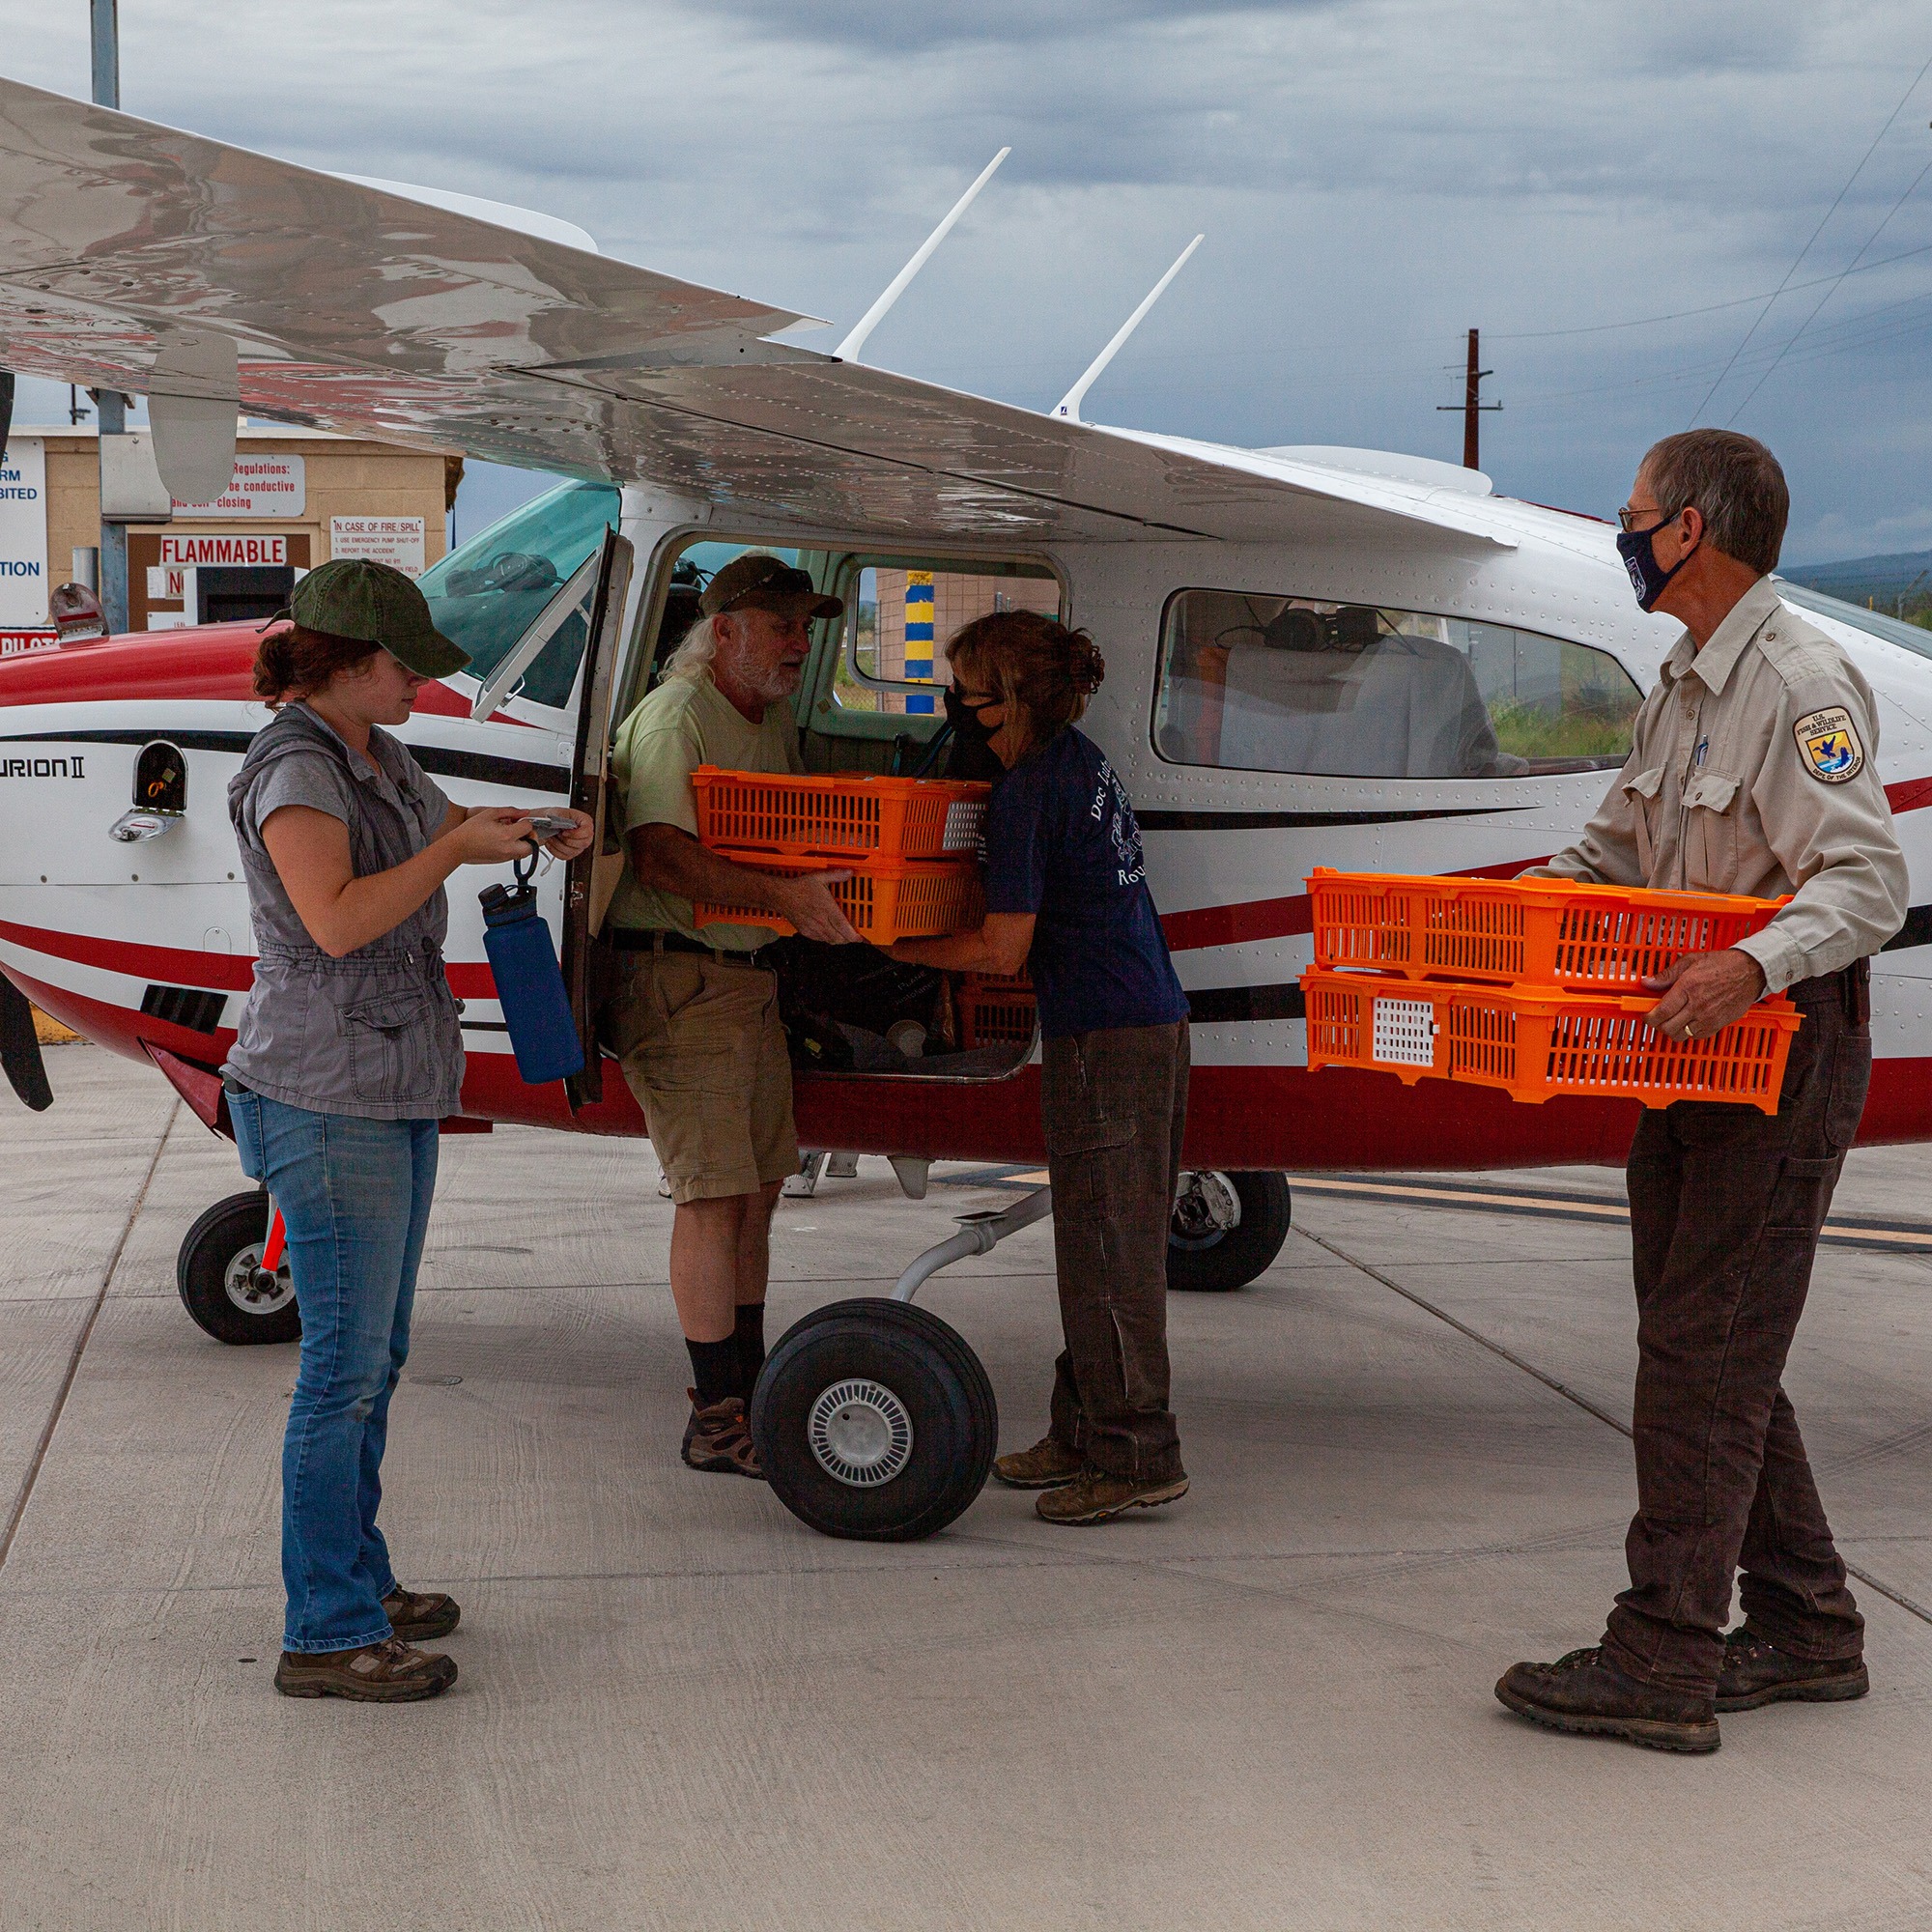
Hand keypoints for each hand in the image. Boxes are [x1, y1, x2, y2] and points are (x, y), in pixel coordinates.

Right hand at [449, 809, 538, 866]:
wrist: (459, 846)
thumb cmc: (471, 830)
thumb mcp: (490, 813)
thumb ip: (510, 811)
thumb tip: (524, 812)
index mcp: (506, 835)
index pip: (528, 827)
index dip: (525, 821)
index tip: (519, 819)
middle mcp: (508, 848)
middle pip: (533, 845)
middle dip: (531, 836)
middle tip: (522, 830)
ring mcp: (506, 856)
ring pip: (526, 853)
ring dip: (525, 843)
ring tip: (514, 835)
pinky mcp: (502, 861)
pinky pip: (516, 855)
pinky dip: (516, 848)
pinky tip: (506, 840)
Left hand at [538, 809, 594, 861]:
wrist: (549, 822)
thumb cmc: (556, 816)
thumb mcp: (558, 812)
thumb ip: (561, 818)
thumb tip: (560, 825)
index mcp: (586, 822)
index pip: (587, 832)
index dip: (576, 834)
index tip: (564, 832)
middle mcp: (585, 835)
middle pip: (583, 844)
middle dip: (566, 840)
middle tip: (558, 834)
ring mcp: (580, 845)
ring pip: (572, 852)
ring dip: (558, 845)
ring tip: (551, 838)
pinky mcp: (572, 853)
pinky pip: (565, 856)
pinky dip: (555, 851)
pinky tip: (550, 843)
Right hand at [773, 869, 858, 944]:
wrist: (781, 895)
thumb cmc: (799, 888)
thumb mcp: (819, 877)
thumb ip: (836, 875)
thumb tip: (849, 873)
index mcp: (826, 909)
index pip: (843, 927)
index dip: (854, 936)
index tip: (861, 938)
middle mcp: (820, 921)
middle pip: (839, 938)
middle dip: (849, 940)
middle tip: (854, 937)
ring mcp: (812, 928)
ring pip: (830, 941)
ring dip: (839, 941)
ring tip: (844, 937)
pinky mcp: (805, 931)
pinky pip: (820, 940)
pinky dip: (827, 939)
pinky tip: (829, 934)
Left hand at [1643, 949, 1767, 1042]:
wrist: (1751, 972)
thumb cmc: (1723, 964)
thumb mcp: (1690, 961)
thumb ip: (1667, 975)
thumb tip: (1648, 982)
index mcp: (1688, 988)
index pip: (1661, 1012)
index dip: (1649, 1017)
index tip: (1646, 1015)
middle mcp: (1697, 1006)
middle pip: (1668, 1028)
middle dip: (1658, 1024)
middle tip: (1658, 1017)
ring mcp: (1708, 1017)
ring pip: (1681, 1035)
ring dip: (1672, 1030)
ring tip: (1672, 1019)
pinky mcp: (1718, 1025)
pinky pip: (1696, 1037)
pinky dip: (1688, 1033)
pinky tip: (1688, 1021)